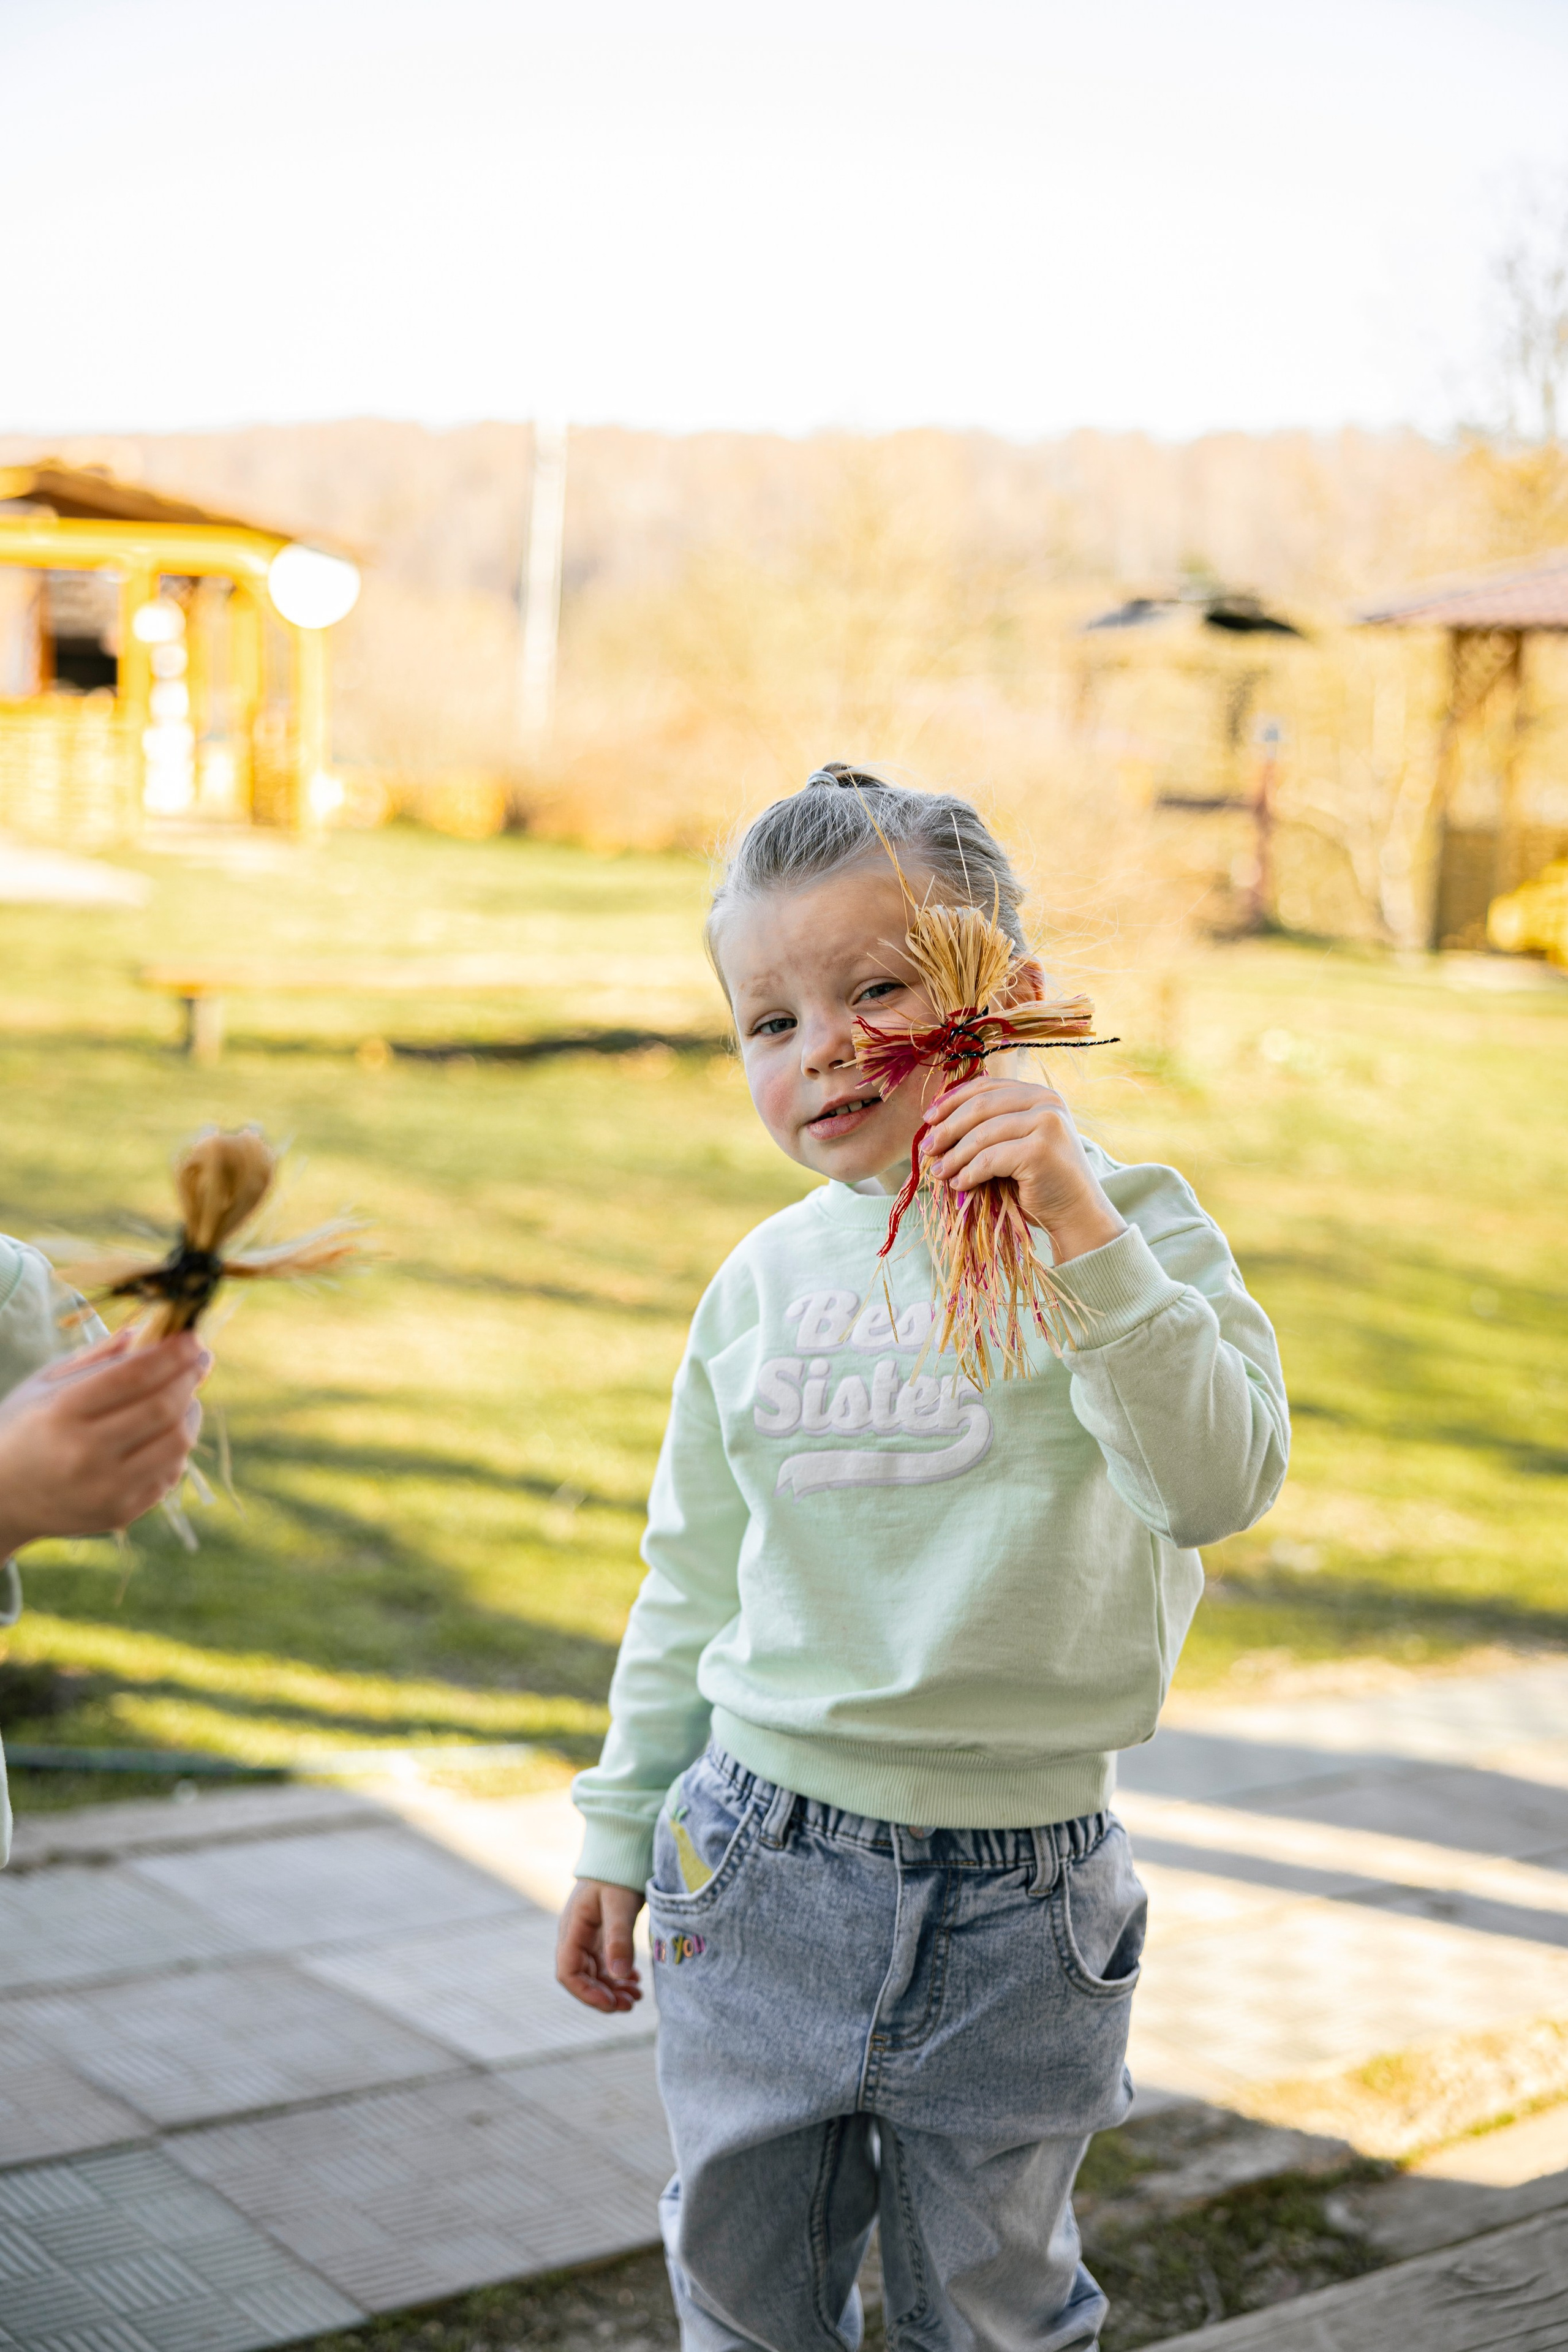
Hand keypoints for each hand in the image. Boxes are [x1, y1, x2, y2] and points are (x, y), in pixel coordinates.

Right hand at [0, 1329, 209, 1558]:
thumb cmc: (21, 1429)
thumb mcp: (44, 1385)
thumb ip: (95, 1358)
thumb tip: (145, 1331)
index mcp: (62, 1413)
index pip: (134, 1376)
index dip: (172, 1354)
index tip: (193, 1338)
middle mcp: (85, 1454)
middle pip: (163, 1408)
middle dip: (189, 1377)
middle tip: (200, 1359)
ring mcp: (106, 1489)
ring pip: (177, 1443)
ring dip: (190, 1411)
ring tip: (185, 1394)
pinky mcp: (121, 1513)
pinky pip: (169, 1474)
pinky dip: (177, 1447)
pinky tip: (167, 1431)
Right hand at [556, 1877, 644, 2011]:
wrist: (621, 1849)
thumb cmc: (617, 1873)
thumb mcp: (620, 1904)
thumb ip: (619, 1939)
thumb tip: (620, 1977)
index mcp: (573, 1929)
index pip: (568, 1972)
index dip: (587, 1993)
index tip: (611, 2003)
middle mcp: (575, 1935)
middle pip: (581, 1977)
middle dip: (603, 1996)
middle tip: (631, 2004)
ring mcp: (587, 1935)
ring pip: (594, 1973)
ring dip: (612, 1989)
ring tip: (636, 1997)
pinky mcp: (601, 1933)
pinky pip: (604, 1963)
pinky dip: (617, 1976)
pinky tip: (634, 1981)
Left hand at [921, 1074, 1126, 1262]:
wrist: (1077, 1213)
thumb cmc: (1041, 1182)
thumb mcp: (1017, 1143)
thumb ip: (991, 1126)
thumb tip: (936, 1125)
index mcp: (1040, 1094)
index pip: (987, 1087)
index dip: (952, 1100)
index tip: (928, 1119)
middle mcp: (1047, 1101)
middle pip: (981, 1107)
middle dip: (947, 1128)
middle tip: (926, 1149)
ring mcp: (1046, 1123)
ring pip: (982, 1135)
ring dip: (954, 1156)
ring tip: (938, 1173)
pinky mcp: (1040, 1150)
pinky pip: (990, 1159)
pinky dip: (969, 1173)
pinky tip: (959, 1185)